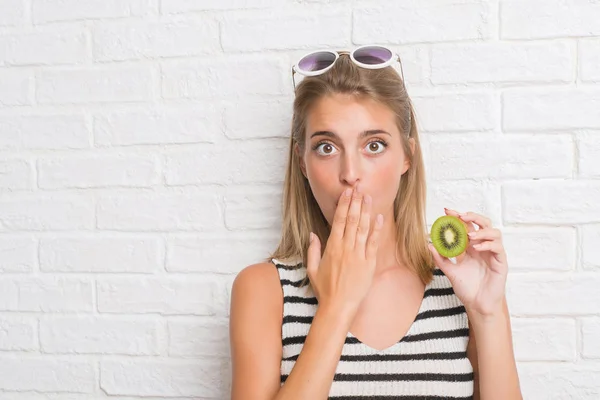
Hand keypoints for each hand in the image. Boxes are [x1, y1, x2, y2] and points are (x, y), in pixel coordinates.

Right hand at [306, 184, 383, 316]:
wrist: (338, 306)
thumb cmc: (325, 289)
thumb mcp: (313, 269)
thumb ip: (313, 250)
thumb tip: (312, 234)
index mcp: (332, 247)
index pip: (339, 220)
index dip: (343, 205)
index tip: (347, 193)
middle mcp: (346, 248)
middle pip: (352, 220)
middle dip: (356, 202)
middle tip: (359, 188)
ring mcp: (358, 255)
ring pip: (363, 228)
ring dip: (366, 211)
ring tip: (368, 197)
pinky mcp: (369, 263)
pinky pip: (373, 243)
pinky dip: (376, 229)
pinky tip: (379, 217)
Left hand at [428, 208, 507, 318]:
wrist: (477, 304)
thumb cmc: (467, 288)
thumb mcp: (450, 271)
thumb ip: (440, 259)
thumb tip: (429, 245)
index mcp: (471, 247)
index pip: (467, 226)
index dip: (458, 217)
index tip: (447, 211)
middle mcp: (483, 247)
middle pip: (483, 224)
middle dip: (472, 217)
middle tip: (460, 216)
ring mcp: (493, 254)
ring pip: (494, 232)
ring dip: (481, 230)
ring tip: (469, 236)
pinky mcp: (501, 262)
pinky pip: (498, 247)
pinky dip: (487, 244)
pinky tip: (476, 248)